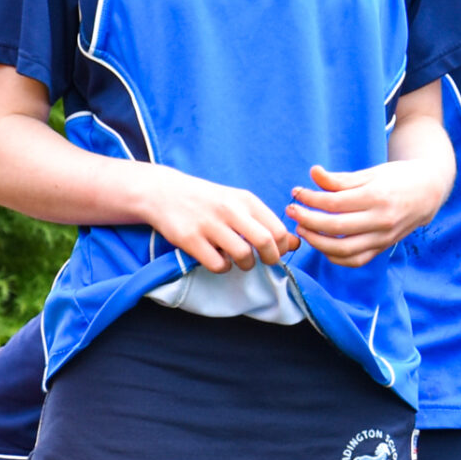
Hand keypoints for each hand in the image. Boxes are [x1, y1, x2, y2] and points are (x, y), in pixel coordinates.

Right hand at [135, 168, 299, 272]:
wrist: (164, 192)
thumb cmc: (209, 201)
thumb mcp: (239, 203)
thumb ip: (265, 222)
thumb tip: (296, 243)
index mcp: (246, 200)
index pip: (278, 229)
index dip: (283, 247)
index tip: (277, 251)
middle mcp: (230, 210)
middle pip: (265, 242)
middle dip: (272, 258)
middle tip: (266, 262)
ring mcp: (209, 224)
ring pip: (243, 255)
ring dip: (246, 264)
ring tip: (240, 260)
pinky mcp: (189, 239)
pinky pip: (218, 264)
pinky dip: (223, 267)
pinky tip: (219, 260)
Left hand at [287, 160, 448, 266]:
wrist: (431, 191)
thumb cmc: (399, 177)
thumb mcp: (371, 172)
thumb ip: (341, 179)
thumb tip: (313, 174)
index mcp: (377, 196)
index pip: (333, 202)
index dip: (309, 198)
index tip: (296, 192)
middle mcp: (381, 219)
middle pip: (334, 226)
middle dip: (306, 220)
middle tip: (292, 211)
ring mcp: (384, 236)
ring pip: (342, 248)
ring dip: (317, 241)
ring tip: (303, 229)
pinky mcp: (384, 247)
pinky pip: (356, 260)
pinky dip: (335, 257)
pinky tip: (323, 245)